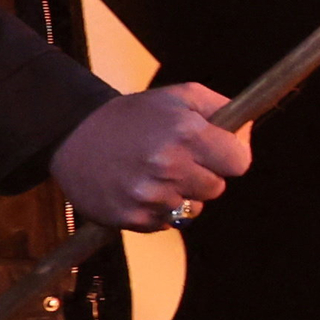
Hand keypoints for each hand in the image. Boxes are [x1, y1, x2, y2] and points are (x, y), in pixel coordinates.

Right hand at [50, 83, 250, 229]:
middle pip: (217, 187)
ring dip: (182, 194)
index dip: (230, 157)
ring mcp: (149, 195)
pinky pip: (167, 223)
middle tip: (179, 159)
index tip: (217, 152)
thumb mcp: (181, 96)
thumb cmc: (134, 115)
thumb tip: (247, 131)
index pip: (240, 163)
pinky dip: (160, 210)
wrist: (72, 134)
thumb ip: (222, 109)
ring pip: (193, 208)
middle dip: (205, 174)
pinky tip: (141, 188)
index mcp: (186, 133)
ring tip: (156, 173)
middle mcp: (168, 166)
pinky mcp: (131, 217)